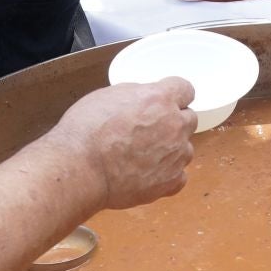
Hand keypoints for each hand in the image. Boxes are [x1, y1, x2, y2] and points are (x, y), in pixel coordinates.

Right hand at [43, 79, 197, 210]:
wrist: (80, 168)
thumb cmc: (86, 130)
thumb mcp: (109, 96)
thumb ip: (137, 95)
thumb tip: (145, 99)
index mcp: (160, 98)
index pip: (186, 89)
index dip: (174, 95)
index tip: (167, 101)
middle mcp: (175, 125)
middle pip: (189, 118)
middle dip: (173, 121)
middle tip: (150, 130)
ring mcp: (176, 155)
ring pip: (186, 149)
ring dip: (172, 149)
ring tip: (144, 156)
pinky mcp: (170, 182)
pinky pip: (180, 176)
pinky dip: (168, 175)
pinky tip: (149, 174)